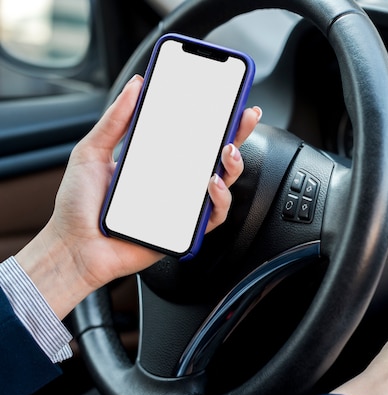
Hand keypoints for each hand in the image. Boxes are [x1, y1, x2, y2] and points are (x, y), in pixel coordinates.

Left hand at [16, 75, 261, 318]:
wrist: (74, 247)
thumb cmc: (79, 206)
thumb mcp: (92, 151)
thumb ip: (115, 119)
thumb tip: (135, 85)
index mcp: (158, 161)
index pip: (193, 136)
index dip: (215, 118)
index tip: (229, 98)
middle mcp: (175, 182)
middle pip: (217, 156)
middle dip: (238, 134)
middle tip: (243, 117)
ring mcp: (183, 205)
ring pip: (224, 184)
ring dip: (233, 165)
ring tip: (226, 152)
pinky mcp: (186, 230)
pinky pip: (215, 215)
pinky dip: (220, 199)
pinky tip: (211, 184)